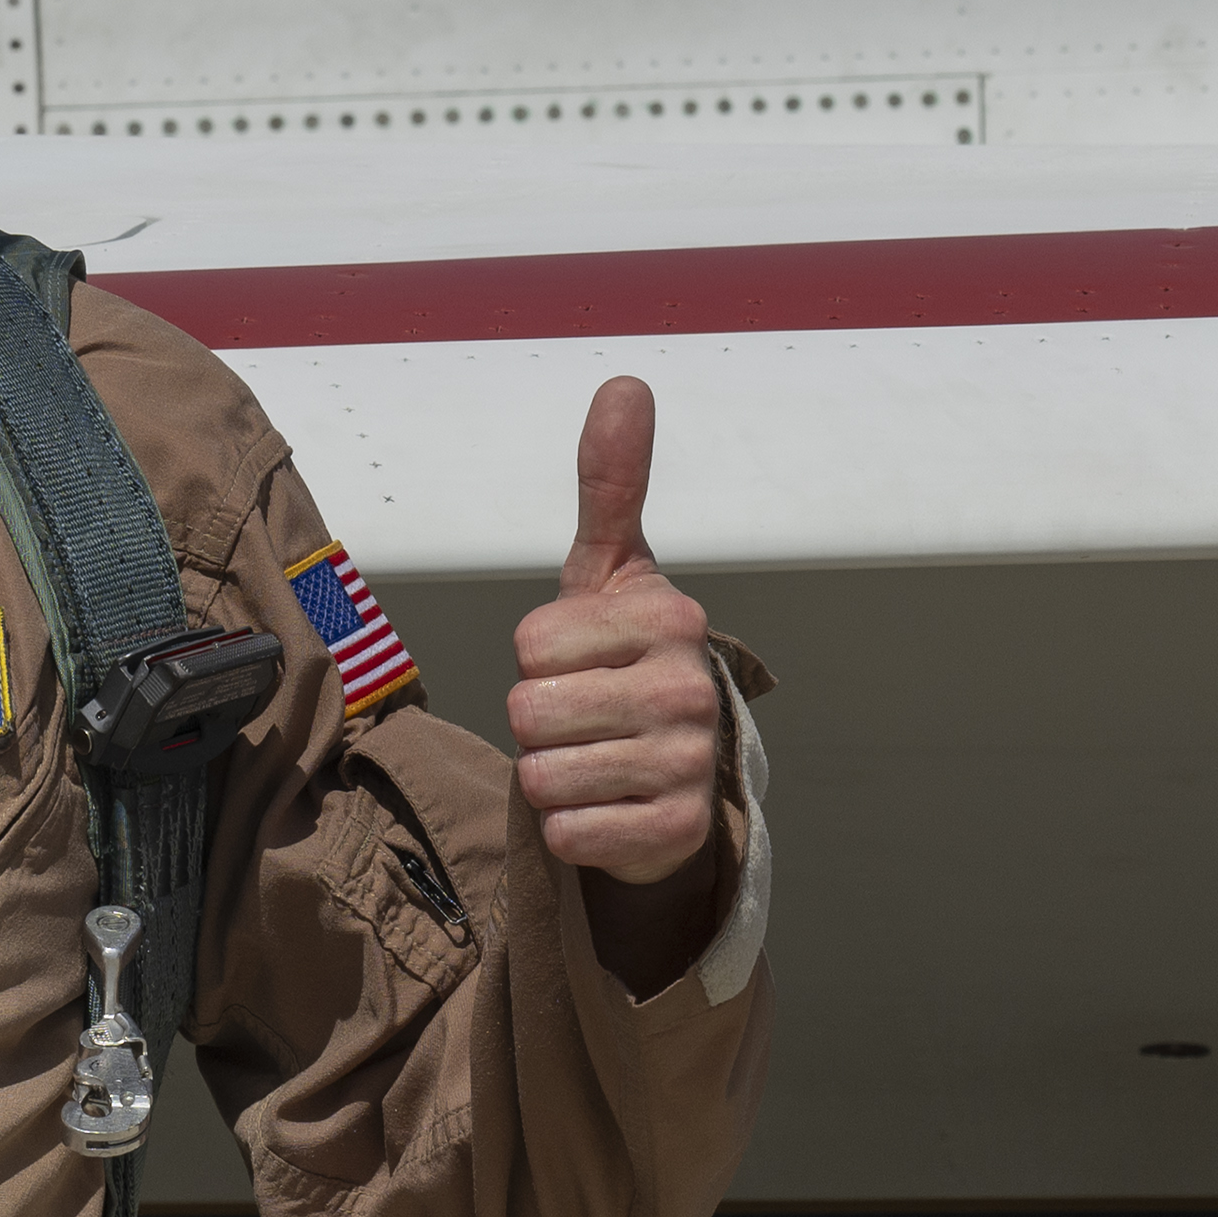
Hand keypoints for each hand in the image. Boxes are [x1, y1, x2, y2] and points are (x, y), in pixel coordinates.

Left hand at [505, 375, 722, 886]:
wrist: (676, 774)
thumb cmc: (624, 660)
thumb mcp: (611, 571)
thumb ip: (612, 482)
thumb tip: (625, 382)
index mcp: (668, 618)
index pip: (531, 643)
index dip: (536, 658)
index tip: (581, 661)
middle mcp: (690, 688)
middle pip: (528, 712)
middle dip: (536, 723)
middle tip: (582, 718)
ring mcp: (688, 764)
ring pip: (542, 775)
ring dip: (550, 776)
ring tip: (593, 760)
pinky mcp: (674, 834)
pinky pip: (567, 834)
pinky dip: (569, 831)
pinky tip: (607, 809)